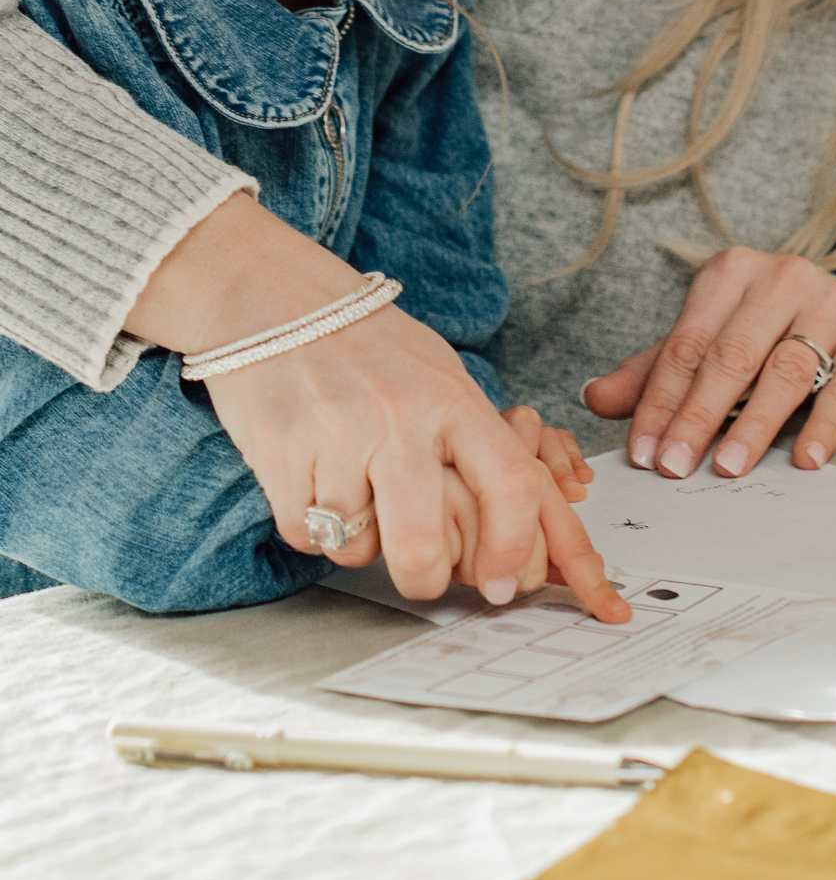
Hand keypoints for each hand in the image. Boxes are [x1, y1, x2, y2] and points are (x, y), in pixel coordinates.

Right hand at [132, 194, 623, 618]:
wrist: (270, 296)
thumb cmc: (369, 347)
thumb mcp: (441, 376)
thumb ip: (479, 445)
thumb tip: (521, 526)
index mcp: (453, 399)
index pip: (510, 485)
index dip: (513, 548)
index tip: (502, 583)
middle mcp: (399, 418)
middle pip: (422, 547)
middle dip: (425, 581)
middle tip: (422, 575)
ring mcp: (336, 436)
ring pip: (358, 549)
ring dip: (359, 543)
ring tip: (353, 493)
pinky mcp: (278, 453)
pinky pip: (306, 534)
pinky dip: (313, 528)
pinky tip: (314, 483)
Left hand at [582, 247, 835, 478]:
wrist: (835, 306)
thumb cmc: (754, 329)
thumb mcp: (700, 339)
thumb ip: (649, 372)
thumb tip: (592, 398)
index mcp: (727, 275)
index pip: (685, 346)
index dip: (660, 402)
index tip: (643, 453)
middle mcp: (778, 280)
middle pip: (731, 356)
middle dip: (697, 417)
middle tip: (675, 467)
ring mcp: (827, 306)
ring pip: (785, 370)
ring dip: (754, 424)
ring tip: (728, 467)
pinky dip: (823, 426)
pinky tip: (804, 460)